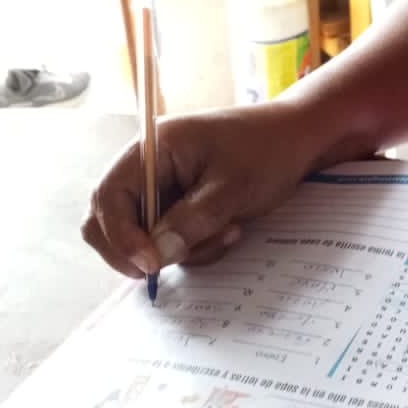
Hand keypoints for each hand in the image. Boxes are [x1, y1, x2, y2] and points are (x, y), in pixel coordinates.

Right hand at [82, 104, 312, 278]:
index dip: (121, 236)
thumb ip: (192, 221)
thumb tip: (155, 255)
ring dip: (184, 248)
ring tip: (229, 231)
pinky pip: (172, 243)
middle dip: (146, 249)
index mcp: (151, 150)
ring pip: (146, 240)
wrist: (298, 142)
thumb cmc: (267, 151)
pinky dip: (198, 247)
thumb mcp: (232, 187)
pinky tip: (231, 229)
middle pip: (112, 223)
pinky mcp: (180, 209)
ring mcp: (163, 191)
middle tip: (181, 258)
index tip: (150, 264)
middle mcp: (148, 171)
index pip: (109, 198)